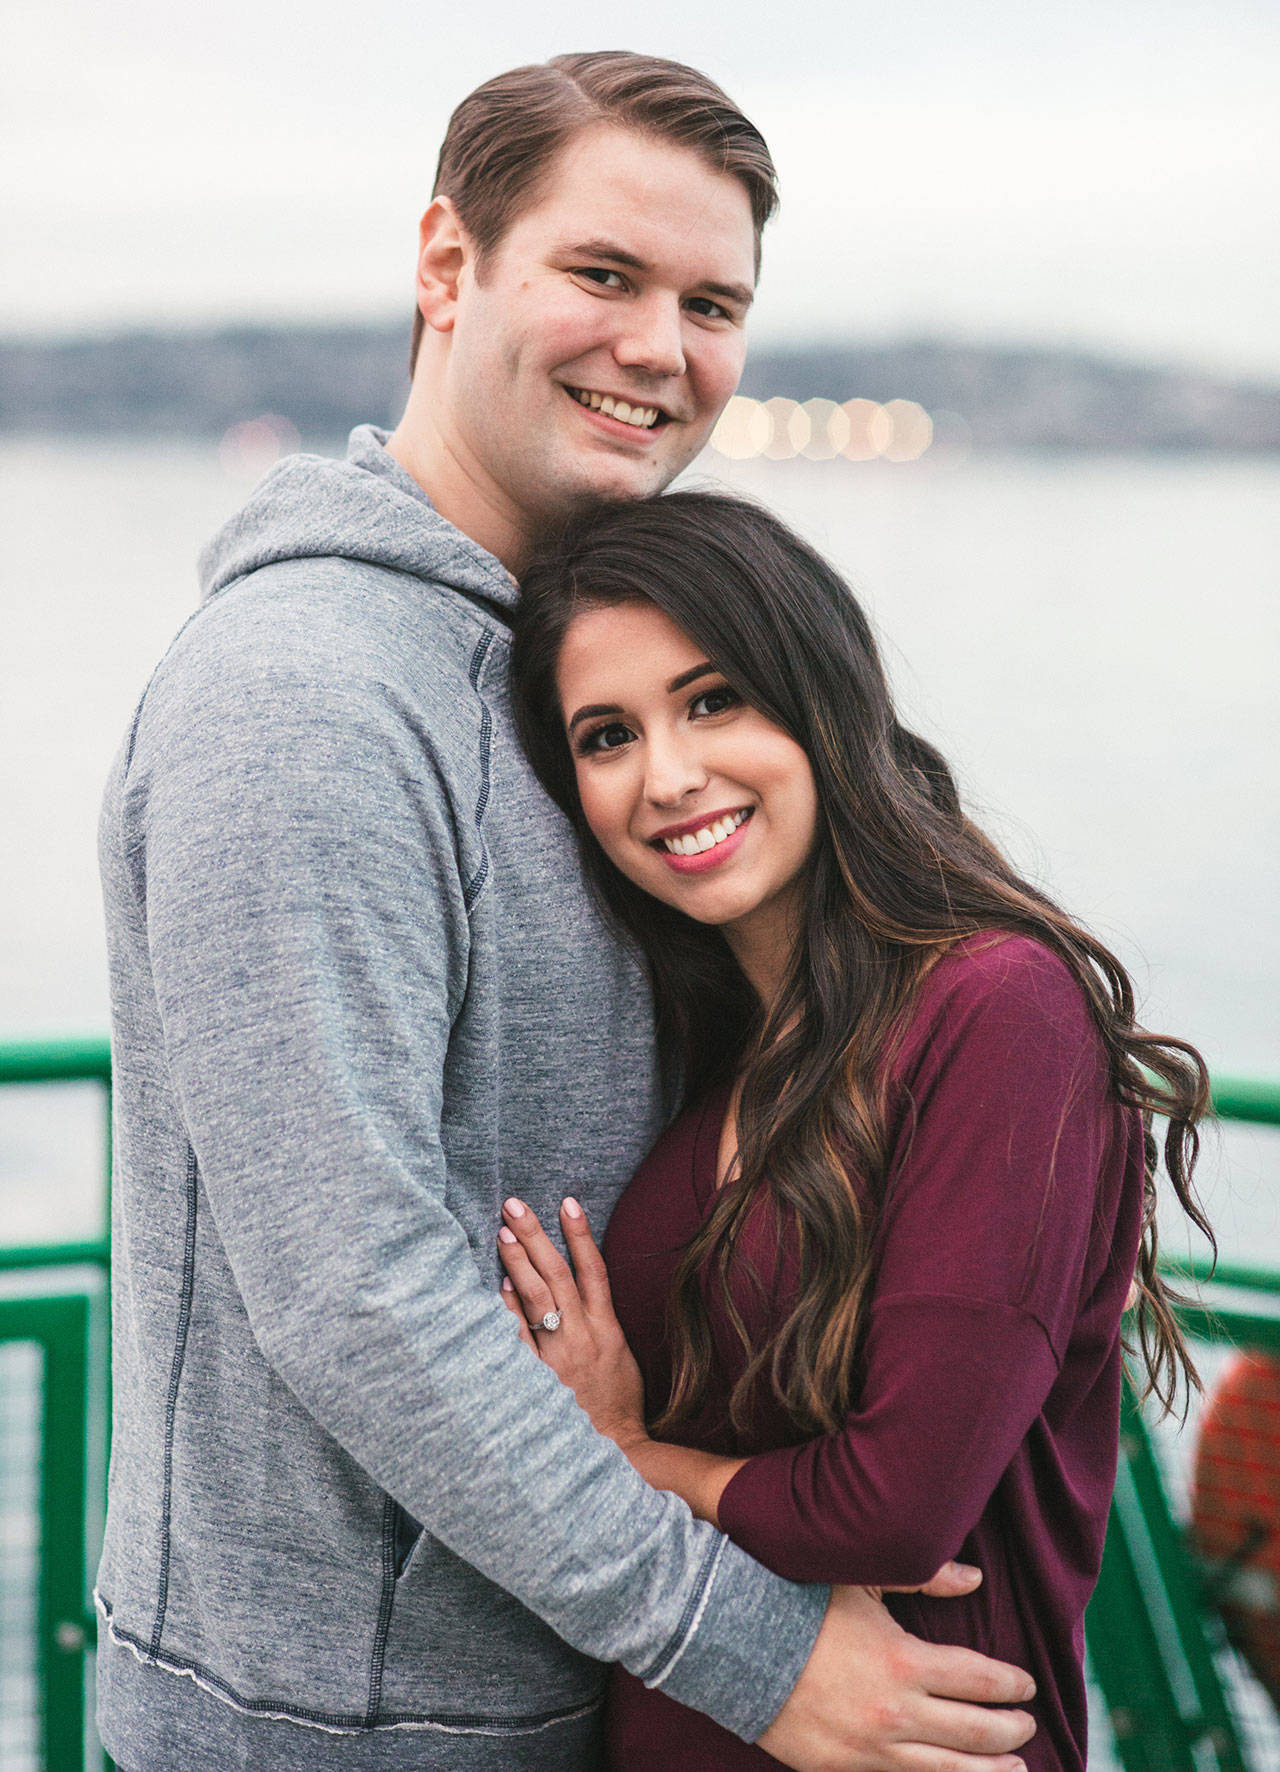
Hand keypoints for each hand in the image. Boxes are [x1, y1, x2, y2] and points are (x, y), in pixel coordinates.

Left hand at [498, 1196, 647, 1451]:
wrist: (612, 1449)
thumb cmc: (615, 1399)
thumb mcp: (619, 1352)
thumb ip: (597, 1317)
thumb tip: (570, 1281)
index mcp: (606, 1328)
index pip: (593, 1269)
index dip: (580, 1234)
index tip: (567, 1202)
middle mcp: (581, 1336)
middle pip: (557, 1275)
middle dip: (536, 1236)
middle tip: (514, 1205)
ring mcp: (558, 1356)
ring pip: (537, 1299)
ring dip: (518, 1263)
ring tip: (502, 1233)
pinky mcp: (538, 1378)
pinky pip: (520, 1338)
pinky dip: (509, 1310)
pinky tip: (498, 1286)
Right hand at [758, 1584, 1035, 1771]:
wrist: (734, 1645)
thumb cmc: (800, 1604)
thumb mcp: (860, 1578)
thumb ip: (922, 1576)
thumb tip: (974, 1578)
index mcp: (904, 1662)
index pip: (980, 1681)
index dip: (1011, 1685)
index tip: (1027, 1685)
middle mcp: (895, 1713)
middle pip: (975, 1733)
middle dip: (1010, 1730)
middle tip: (1027, 1724)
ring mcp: (870, 1750)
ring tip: (1016, 1769)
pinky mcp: (846, 1770)